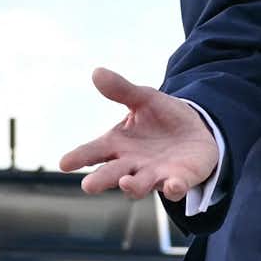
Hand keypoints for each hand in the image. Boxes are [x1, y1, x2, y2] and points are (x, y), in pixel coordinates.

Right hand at [59, 67, 218, 200]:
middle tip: (88, 186)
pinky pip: (175, 187)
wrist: (196, 130)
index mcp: (118, 144)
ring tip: (126, 183)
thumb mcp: (144, 99)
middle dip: (101, 180)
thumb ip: (121, 90)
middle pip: (112, 174)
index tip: (64, 163)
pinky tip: (173, 185)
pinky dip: (173, 188)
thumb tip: (97, 72)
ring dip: (133, 186)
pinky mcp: (178, 179)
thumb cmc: (161, 117)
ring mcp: (154, 175)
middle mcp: (132, 164)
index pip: (93, 151)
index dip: (79, 157)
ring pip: (140, 185)